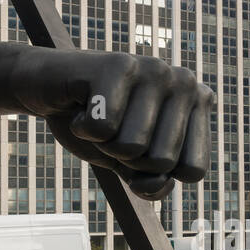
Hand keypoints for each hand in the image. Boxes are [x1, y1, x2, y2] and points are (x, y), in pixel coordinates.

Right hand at [11, 48, 214, 200]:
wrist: (49, 87)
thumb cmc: (97, 124)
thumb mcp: (128, 163)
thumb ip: (150, 184)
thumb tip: (159, 185)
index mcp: (199, 104)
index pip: (192, 171)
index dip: (154, 171)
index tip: (137, 140)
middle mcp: (186, 81)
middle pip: (161, 161)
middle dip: (125, 156)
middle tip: (113, 125)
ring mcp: (154, 68)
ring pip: (131, 147)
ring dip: (102, 142)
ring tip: (97, 113)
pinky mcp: (117, 64)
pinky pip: (102, 129)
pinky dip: (82, 128)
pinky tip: (81, 104)